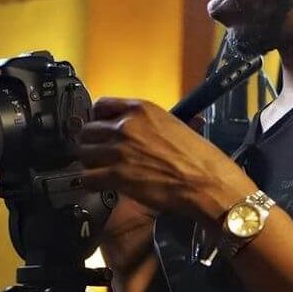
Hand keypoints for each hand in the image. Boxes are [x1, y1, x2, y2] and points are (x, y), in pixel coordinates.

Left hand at [78, 98, 253, 223]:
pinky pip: (88, 178)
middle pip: (88, 131)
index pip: (101, 105)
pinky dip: (93, 184)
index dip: (97, 120)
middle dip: (92, 144)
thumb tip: (137, 131)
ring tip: (102, 172)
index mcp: (141, 109)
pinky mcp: (118, 175)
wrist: (207, 183)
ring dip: (91, 165)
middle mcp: (126, 126)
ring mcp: (120, 150)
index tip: (100, 129)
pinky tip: (103, 186)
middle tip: (100, 156)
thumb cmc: (200, 159)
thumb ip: (149, 124)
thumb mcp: (176, 125)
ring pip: (84, 154)